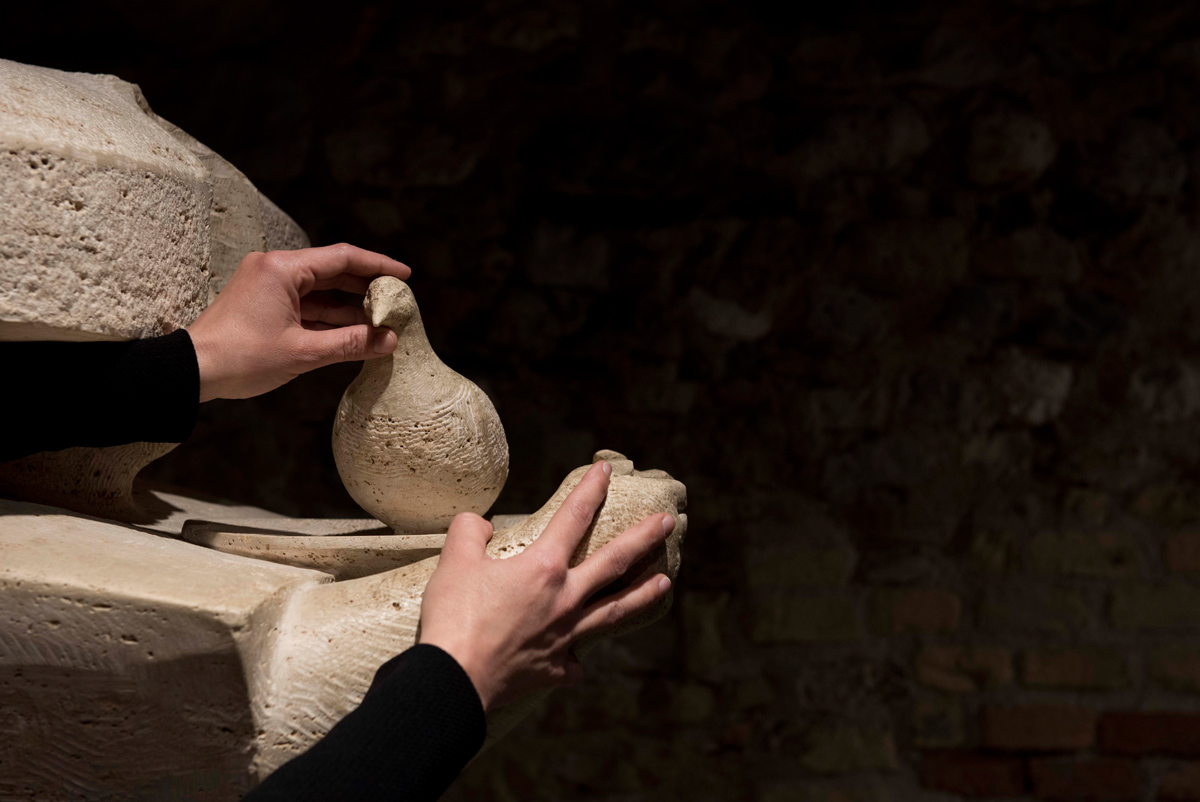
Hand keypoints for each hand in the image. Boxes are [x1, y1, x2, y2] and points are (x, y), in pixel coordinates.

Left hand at [186, 243, 410, 401]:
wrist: (191, 371)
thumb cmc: (241, 358)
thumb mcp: (303, 353)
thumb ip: (350, 344)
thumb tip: (389, 340)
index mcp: (282, 269)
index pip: (342, 258)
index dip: (378, 266)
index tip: (404, 276)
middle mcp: (274, 269)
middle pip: (332, 271)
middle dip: (366, 288)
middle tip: (396, 300)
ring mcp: (267, 286)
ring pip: (320, 291)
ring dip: (348, 307)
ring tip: (380, 322)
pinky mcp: (263, 304)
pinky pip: (305, 305)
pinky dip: (328, 317)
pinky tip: (352, 332)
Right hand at [418, 461, 673, 711]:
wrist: (453, 681)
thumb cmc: (454, 617)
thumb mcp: (454, 561)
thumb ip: (469, 532)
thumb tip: (480, 523)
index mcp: (543, 568)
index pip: (574, 516)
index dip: (591, 488)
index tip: (606, 470)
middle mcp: (564, 599)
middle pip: (614, 562)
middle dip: (644, 538)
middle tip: (668, 523)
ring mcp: (564, 636)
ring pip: (614, 611)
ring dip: (642, 595)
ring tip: (664, 582)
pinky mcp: (555, 670)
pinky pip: (574, 662)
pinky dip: (576, 658)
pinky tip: (577, 658)